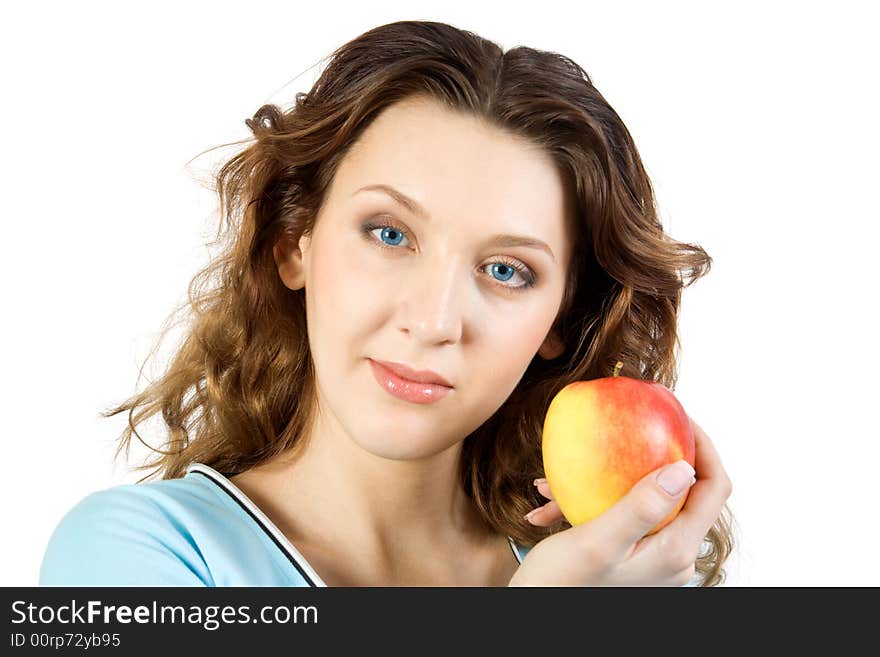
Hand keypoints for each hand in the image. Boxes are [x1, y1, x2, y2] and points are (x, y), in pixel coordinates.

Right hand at [509, 416, 731, 585]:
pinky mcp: (629, 554)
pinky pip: (619, 514)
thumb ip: (642, 505)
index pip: (713, 487)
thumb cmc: (561, 586)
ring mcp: (651, 555)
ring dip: (603, 481)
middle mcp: (671, 554)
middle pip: (681, 488)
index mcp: (674, 549)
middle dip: (647, 456)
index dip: (703, 445)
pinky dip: (587, 502)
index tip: (677, 416)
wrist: (531, 615)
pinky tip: (549, 502)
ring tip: (558, 481)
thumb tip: (685, 468)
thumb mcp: (599, 540)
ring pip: (642, 498)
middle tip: (625, 429)